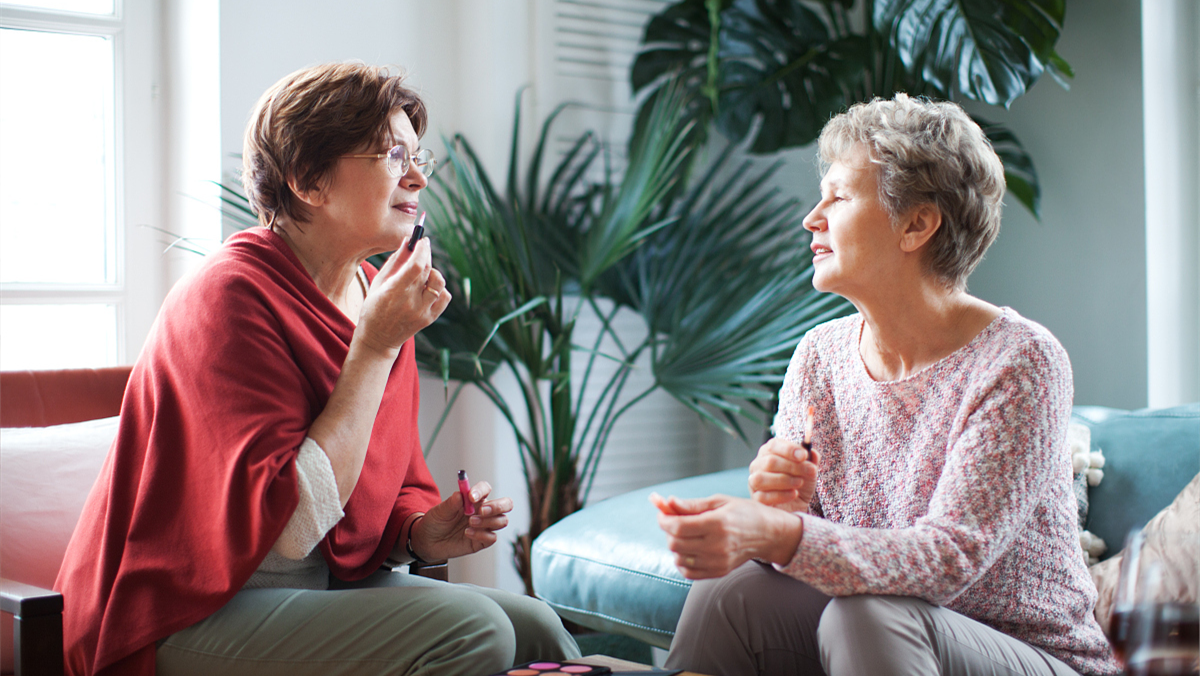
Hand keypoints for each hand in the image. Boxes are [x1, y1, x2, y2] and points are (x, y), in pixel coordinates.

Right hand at [356, 239, 451, 356]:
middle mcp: (411, 303)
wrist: (378, 338)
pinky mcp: (430, 318)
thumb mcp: (379, 282)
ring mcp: (423, 312)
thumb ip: (396, 261)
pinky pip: (445, 297)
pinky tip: (426, 288)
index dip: (422, 250)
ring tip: (420, 274)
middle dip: (426, 255)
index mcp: (394, 293)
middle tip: (421, 249)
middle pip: (428, 271)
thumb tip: (408, 240)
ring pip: (439, 283)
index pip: (416, 266)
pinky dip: (438, 288)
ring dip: (432, 273)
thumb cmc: (374, 307)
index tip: (422, 240)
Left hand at [408, 481, 512, 561]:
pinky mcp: (482, 541)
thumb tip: (461, 494)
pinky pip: (492, 537)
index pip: (486, 489)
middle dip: (497, 506)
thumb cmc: (435, 522)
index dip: (481, 491)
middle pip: (506, 504)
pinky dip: (482, 535)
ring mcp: (484, 526)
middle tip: (481, 511)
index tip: (471, 497)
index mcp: (474, 499)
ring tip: (470, 523)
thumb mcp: (440, 511)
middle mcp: (482, 511)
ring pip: (502, 521)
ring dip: (488, 521)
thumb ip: (451, 503)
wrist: (428, 541)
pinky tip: (468, 534)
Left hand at [650, 493, 801, 578]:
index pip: (679, 527)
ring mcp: (719, 561)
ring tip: (684, 534)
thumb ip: (691, 504)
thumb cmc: (743, 512)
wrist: (768, 534)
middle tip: (672, 521)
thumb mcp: (719, 501)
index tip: (661, 514)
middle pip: (676, 543)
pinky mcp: (719, 571)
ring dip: (675, 546)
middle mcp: (718, 545)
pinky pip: (689, 572)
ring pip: (679, 558)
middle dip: (668, 531)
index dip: (664, 520)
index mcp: (718, 523)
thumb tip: (667, 502)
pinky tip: (688, 549)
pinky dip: (682, 561)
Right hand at [748, 437, 820, 512]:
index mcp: (769, 452)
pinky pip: (763, 496)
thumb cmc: (800, 481)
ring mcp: (754, 481)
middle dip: (792, 466)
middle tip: (810, 471)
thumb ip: (811, 458)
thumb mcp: (809, 468)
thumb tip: (810, 450)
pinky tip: (794, 494)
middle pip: (770, 462)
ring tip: (799, 483)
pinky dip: (781, 495)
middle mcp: (758, 464)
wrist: (798, 503)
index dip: (789, 449)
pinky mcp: (756, 498)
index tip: (804, 456)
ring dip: (784, 480)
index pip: (773, 445)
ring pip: (761, 478)